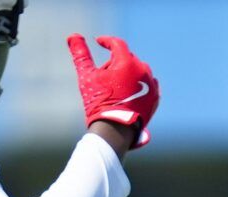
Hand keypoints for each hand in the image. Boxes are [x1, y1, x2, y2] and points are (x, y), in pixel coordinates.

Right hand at [68, 35, 158, 149]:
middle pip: (126, 58)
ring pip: (137, 71)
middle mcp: (143, 71)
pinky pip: (147, 84)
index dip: (106, 42)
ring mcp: (152, 85)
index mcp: (127, 62)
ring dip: (127, 73)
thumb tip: (72, 36)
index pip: (117, 44)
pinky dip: (137, 85)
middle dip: (114, 62)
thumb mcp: (87, 76)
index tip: (99, 42)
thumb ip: (81, 54)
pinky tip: (127, 92)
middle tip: (103, 75)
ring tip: (115, 87)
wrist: (115, 130)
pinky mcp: (155, 98)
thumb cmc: (99, 102)